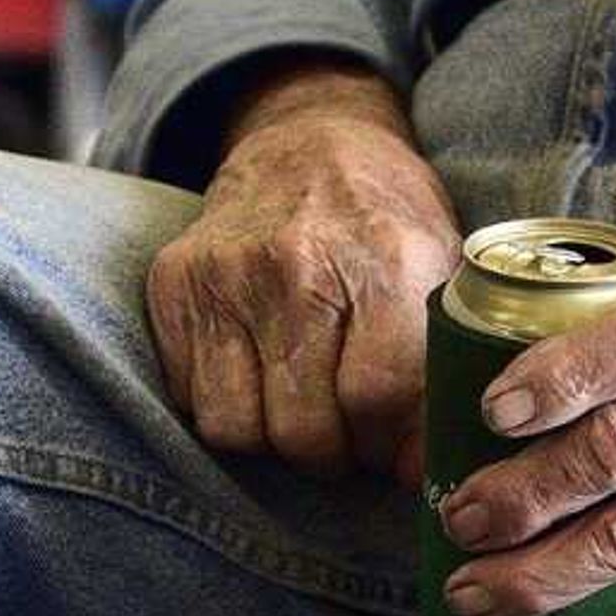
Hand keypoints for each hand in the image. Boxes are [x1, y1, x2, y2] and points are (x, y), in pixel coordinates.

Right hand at [146, 60, 457, 484]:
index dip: (389, 449)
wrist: (307, 138)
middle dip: (334, 456)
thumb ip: (441, 369)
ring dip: (273, 444)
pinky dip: (228, 409)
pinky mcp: (174, 282)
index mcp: (385, 258)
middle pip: (304, 428)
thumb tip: (425, 477)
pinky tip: (258, 381)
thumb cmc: (385, 222)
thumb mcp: (441, 273)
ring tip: (303, 416)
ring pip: (237, 428)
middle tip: (350, 442)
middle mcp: (298, 263)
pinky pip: (191, 400)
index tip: (398, 461)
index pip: (375, 398)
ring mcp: (226, 272)